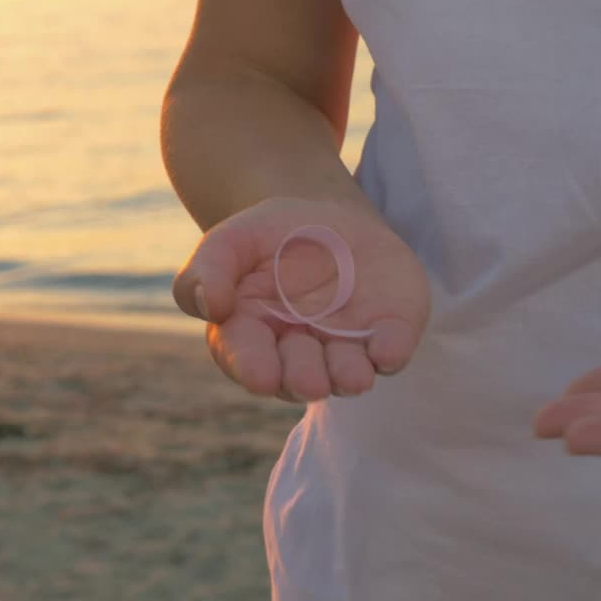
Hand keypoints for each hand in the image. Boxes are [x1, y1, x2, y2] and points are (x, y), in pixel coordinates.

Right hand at [173, 196, 430, 400]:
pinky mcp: (387, 332)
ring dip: (348, 376)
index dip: (253, 369)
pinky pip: (392, 348)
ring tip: (353, 378)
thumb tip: (211, 306)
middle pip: (300, 376)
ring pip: (347, 374)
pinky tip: (388, 351)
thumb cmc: (269, 239)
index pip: (247, 359)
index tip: (261, 377)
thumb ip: (208, 270)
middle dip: (304, 379)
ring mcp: (346, 346)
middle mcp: (300, 353)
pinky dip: (391, 351)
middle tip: (310, 382)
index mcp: (253, 336)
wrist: (328, 218)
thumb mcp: (230, 242)